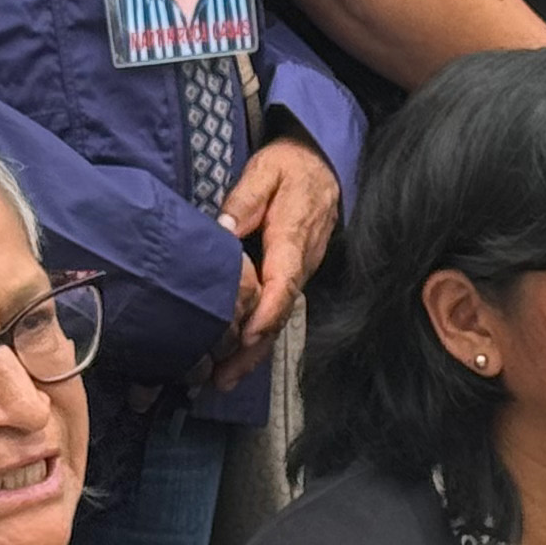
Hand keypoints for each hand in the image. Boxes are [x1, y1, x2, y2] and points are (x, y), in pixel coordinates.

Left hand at [206, 138, 341, 389]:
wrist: (322, 165)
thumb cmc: (291, 167)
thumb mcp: (265, 171)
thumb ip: (245, 200)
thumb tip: (223, 228)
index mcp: (293, 239)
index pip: (283, 284)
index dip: (265, 313)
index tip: (245, 337)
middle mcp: (300, 264)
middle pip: (280, 315)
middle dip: (253, 351)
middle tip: (223, 378)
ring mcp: (299, 273)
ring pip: (279, 318)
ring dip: (253, 352)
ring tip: (224, 379)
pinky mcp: (292, 276)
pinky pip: (277, 310)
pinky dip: (258, 337)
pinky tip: (238, 356)